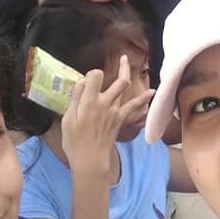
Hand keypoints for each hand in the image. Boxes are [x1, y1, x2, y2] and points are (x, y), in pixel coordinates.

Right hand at [61, 56, 152, 174]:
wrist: (90, 160)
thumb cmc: (75, 141)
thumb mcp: (68, 119)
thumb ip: (75, 99)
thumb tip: (81, 83)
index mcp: (90, 101)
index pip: (96, 76)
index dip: (92, 74)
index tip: (87, 80)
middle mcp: (105, 103)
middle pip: (119, 80)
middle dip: (122, 66)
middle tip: (123, 58)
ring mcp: (115, 111)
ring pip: (126, 90)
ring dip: (128, 76)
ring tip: (128, 63)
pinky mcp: (120, 119)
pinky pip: (133, 107)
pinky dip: (142, 99)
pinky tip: (151, 93)